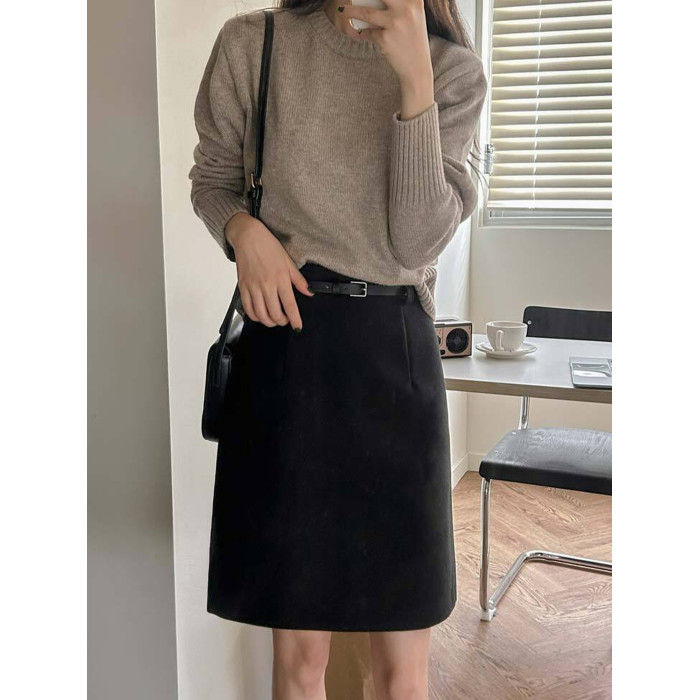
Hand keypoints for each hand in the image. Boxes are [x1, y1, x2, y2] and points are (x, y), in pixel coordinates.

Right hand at [225, 213, 313, 329]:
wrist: (248, 237)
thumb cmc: (269, 247)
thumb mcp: (288, 262)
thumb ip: (299, 280)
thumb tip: (309, 292)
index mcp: (281, 279)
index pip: (290, 305)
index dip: (295, 319)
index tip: (298, 327)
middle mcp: (267, 285)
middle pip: (275, 314)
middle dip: (282, 322)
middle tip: (285, 320)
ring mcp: (253, 287)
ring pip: (261, 315)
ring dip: (269, 322)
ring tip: (274, 320)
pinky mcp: (243, 287)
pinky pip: (248, 309)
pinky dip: (255, 316)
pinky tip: (261, 315)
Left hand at [338, 0, 433, 116]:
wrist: (417, 68)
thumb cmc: (413, 40)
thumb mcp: (414, 16)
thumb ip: (402, 3)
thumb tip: (372, 0)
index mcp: (415, 0)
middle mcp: (407, 9)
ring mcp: (396, 23)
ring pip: (366, 12)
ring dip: (351, 10)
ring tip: (342, 10)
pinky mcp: (386, 39)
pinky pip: (368, 32)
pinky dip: (363, 33)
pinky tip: (361, 34)